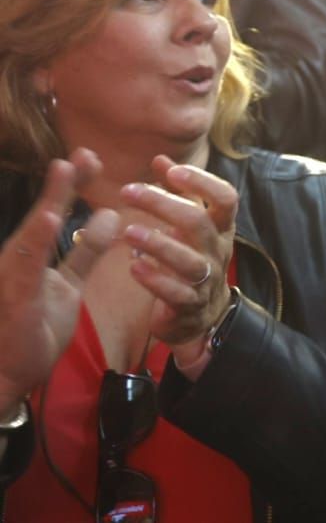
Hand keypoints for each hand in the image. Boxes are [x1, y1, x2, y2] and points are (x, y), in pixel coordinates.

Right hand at [0, 151, 120, 409]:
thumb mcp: (68, 286)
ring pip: (30, 237)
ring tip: (65, 171)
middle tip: (84, 152)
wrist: (6, 379)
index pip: (52, 214)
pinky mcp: (13, 301)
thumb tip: (110, 216)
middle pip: (40, 217)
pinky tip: (48, 219)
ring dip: (49, 203)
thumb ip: (86, 253)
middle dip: (62, 184)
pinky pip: (24, 270)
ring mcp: (10, 281)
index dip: (69, 184)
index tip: (91, 157)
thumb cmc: (32, 330)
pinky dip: (36, 243)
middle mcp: (16, 263)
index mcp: (31, 258)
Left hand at [120, 157, 236, 372]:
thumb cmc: (192, 258)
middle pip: (198, 222)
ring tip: (128, 231)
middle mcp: (217, 250)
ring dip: (157, 243)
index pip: (225, 198)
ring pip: (188, 260)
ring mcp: (206, 279)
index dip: (202, 182)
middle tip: (128, 191)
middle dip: (163, 204)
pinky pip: (175, 292)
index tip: (172, 171)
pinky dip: (154, 279)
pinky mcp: (188, 305)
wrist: (201, 314)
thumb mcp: (189, 224)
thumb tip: (160, 158)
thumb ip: (176, 192)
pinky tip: (133, 266)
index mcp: (221, 227)